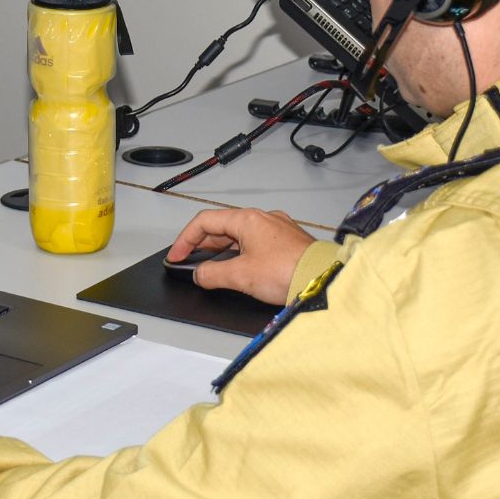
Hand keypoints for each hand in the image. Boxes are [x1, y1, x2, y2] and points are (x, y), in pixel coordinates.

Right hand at [168, 207, 315, 304]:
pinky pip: (256, 244)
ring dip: (222, 251)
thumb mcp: (240, 276)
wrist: (323, 279)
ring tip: (210, 268)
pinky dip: (241, 254)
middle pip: (222, 228)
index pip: (205, 222)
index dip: (185, 239)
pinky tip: (238, 269)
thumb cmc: (289, 271)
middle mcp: (263, 219)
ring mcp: (277, 229)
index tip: (176, 256)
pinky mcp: (288, 243)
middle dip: (202, 246)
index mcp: (248, 219)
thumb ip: (212, 274)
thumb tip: (200, 274)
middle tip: (189, 263)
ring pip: (240, 236)